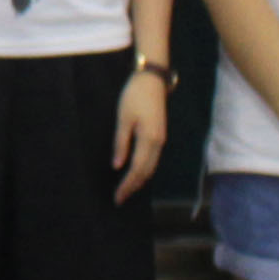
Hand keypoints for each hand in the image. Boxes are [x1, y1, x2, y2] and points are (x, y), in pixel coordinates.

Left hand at [111, 71, 166, 201]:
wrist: (152, 80)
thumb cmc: (134, 96)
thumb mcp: (123, 119)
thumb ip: (121, 143)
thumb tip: (117, 165)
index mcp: (149, 140)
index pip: (136, 169)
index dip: (127, 185)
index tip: (117, 197)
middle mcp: (158, 143)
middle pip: (146, 172)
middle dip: (133, 187)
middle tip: (120, 199)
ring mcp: (161, 140)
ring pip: (151, 167)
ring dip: (139, 180)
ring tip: (126, 190)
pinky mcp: (160, 135)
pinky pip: (152, 159)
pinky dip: (144, 170)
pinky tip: (136, 173)